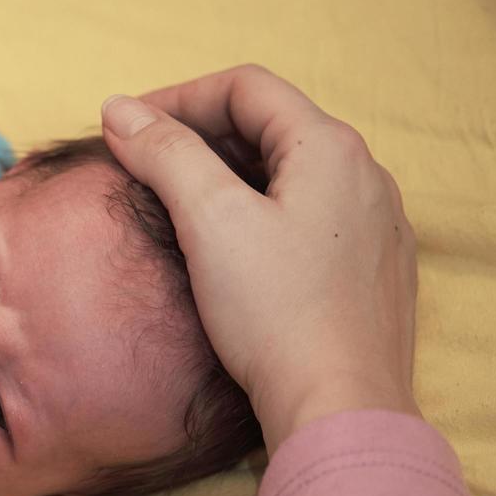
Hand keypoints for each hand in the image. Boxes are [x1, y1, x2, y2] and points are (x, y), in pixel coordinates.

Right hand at [100, 64, 418, 451]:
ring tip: (177, 202)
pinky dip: (261, 211)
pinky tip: (230, 249)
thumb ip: (164, 153)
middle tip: (142, 163)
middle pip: (270, 125)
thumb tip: (119, 109)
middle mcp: (366, 174)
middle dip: (199, 134)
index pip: (246, 87)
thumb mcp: (209, 220)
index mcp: (331, 148)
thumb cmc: (276, 314)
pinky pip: (310, 215)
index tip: (126, 129)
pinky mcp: (373, 270)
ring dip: (229, 173)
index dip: (177, 97)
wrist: (340, 408)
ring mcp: (376, 224)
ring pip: (291, 172)